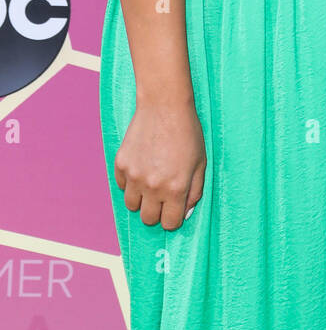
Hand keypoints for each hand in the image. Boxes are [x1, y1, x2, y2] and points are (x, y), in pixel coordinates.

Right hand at [114, 97, 206, 230]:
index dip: (173, 218)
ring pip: (132, 205)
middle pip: (149, 219)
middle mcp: (153, 186)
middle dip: (157, 211)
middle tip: (162, 195)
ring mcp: (134, 176)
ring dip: (141, 199)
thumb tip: (184, 213)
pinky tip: (141, 166)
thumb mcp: (200, 163)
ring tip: (150, 181)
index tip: (173, 208)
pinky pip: (122, 186)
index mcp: (176, 188)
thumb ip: (195, 191)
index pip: (170, 223)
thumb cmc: (187, 133)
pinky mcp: (121, 164)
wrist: (164, 106)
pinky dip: (130, 182)